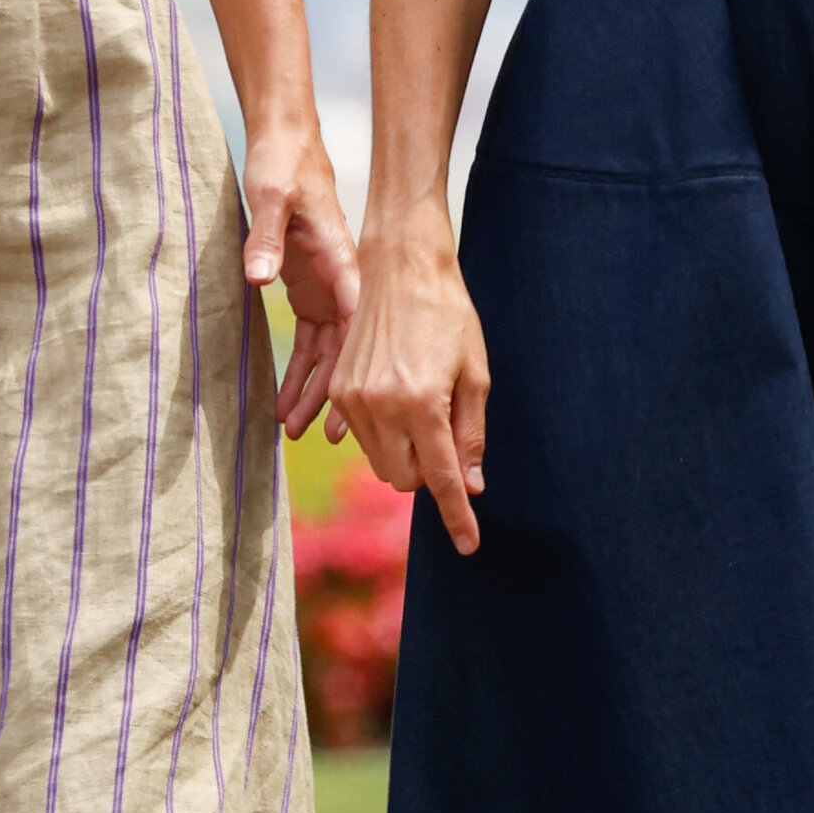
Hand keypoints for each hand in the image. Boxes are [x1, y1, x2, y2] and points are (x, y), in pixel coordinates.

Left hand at [240, 120, 359, 441]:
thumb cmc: (282, 166)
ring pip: (328, 352)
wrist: (287, 144)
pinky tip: (286, 401)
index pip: (355, 322)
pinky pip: (309, 340)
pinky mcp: (309, 289)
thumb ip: (264, 238)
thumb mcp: (269, 197)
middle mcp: (340, 281)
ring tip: (295, 430)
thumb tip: (258, 276)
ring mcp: (326, 288)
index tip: (355, 409)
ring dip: (315, 390)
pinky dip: (299, 370)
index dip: (357, 369)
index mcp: (341, 261)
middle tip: (328, 437)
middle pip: (346, 349)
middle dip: (337, 394)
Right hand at [325, 216, 490, 554]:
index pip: (442, 478)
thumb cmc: (449, 315)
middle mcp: (382, 406)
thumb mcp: (474, 374)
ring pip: (381, 462)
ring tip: (424, 408)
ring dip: (406, 455)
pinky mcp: (339, 388)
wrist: (402, 267)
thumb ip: (470, 434)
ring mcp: (353, 398)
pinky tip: (400, 403)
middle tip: (446, 439)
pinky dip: (384, 436)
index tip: (469, 545)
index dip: (457, 516)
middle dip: (428, 475)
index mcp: (422, 403)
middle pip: (403, 480)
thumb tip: (470, 485)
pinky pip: (362, 438)